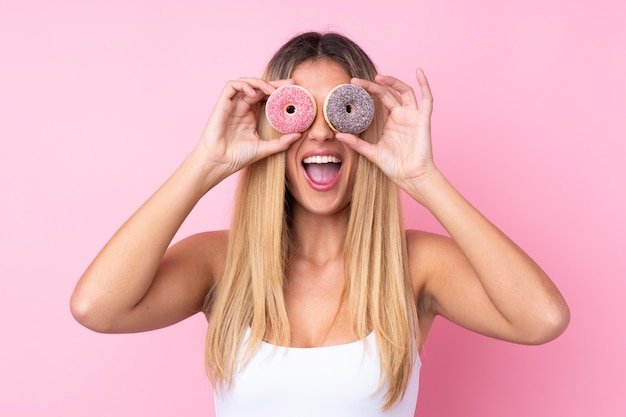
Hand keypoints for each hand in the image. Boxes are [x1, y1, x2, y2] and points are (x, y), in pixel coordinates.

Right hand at [197, 77, 299, 176]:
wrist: (219, 162)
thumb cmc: (237, 157)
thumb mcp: (265, 148)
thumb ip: (281, 142)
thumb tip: (299, 135)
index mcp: (251, 115)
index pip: (266, 96)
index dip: (278, 90)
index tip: (294, 89)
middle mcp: (242, 107)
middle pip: (258, 87)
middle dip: (274, 83)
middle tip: (289, 84)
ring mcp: (232, 105)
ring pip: (245, 83)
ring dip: (259, 83)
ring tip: (271, 90)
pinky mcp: (222, 104)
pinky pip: (231, 86)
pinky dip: (244, 85)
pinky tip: (254, 94)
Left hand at [336, 69, 435, 193]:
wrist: (410, 176)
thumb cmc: (394, 166)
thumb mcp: (371, 152)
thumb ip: (356, 143)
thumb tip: (338, 135)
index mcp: (390, 121)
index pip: (379, 99)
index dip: (367, 90)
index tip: (352, 85)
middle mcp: (402, 116)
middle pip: (389, 92)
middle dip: (374, 85)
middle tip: (357, 82)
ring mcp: (413, 116)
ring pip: (405, 91)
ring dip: (393, 82)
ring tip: (378, 77)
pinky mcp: (423, 120)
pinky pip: (427, 99)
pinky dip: (425, 84)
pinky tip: (419, 72)